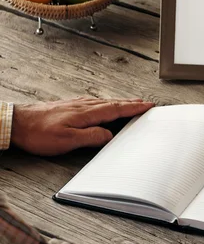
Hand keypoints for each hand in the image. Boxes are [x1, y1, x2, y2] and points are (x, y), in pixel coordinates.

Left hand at [11, 97, 153, 155]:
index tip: (148, 106)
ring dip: (120, 103)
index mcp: (87, 113)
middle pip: (114, 103)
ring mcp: (77, 104)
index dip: (134, 108)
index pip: (117, 109)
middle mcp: (84, 105)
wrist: (17, 123)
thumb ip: (91, 137)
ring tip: (131, 104)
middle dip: (131, 103)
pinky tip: (105, 106)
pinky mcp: (70, 106)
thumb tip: (109, 135)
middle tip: (145, 103)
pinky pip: (95, 103)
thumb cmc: (38, 133)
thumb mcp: (67, 141)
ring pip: (105, 102)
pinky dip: (107, 104)